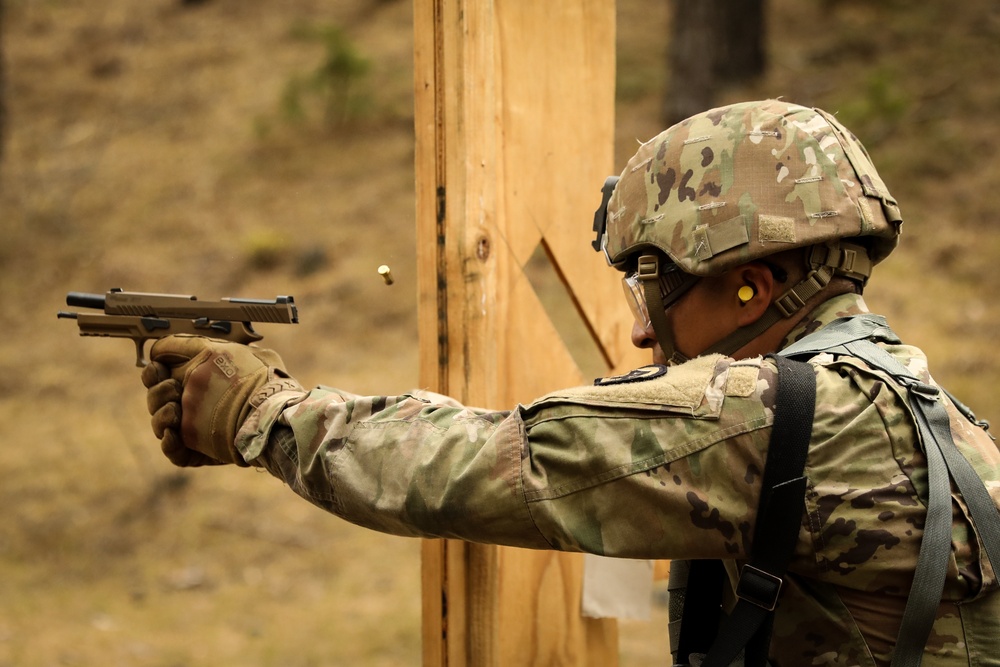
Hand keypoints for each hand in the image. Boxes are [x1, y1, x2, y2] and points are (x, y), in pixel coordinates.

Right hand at [141, 334, 301, 466]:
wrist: (274, 412)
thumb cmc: (254, 380)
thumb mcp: (224, 352)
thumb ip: (192, 344)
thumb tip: (161, 345)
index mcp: (192, 381)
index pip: (159, 376)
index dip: (153, 371)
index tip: (157, 365)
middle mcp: (189, 405)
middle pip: (155, 399)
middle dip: (157, 393)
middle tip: (173, 389)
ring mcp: (191, 430)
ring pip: (160, 425)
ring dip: (161, 416)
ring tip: (174, 411)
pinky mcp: (196, 452)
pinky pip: (173, 452)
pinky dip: (169, 443)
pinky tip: (174, 434)